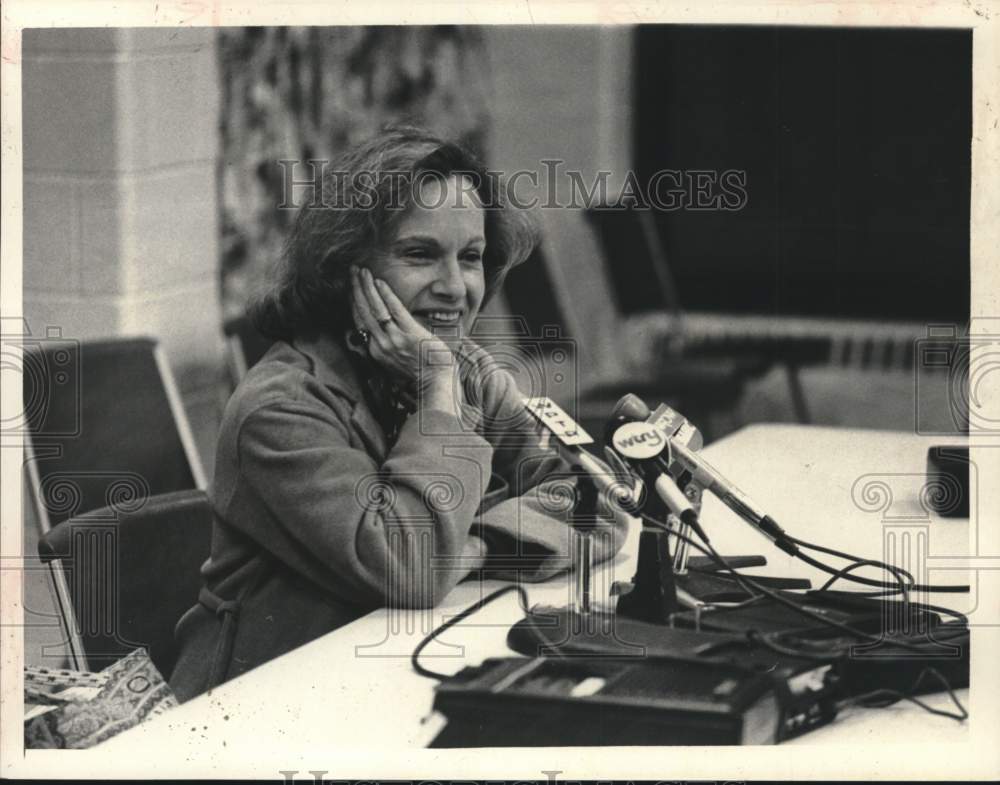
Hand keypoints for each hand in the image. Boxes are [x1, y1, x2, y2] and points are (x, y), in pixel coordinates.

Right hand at [350, 266, 454, 391]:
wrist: (437, 381)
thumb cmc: (420, 370)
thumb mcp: (395, 361)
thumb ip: (385, 346)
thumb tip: (379, 333)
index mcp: (376, 350)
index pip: (360, 321)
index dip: (355, 301)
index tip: (353, 286)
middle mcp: (381, 345)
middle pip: (363, 312)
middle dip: (356, 289)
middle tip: (353, 271)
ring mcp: (394, 339)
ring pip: (375, 308)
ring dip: (366, 287)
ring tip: (362, 271)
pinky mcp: (410, 333)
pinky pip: (394, 310)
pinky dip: (386, 295)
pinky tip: (380, 282)